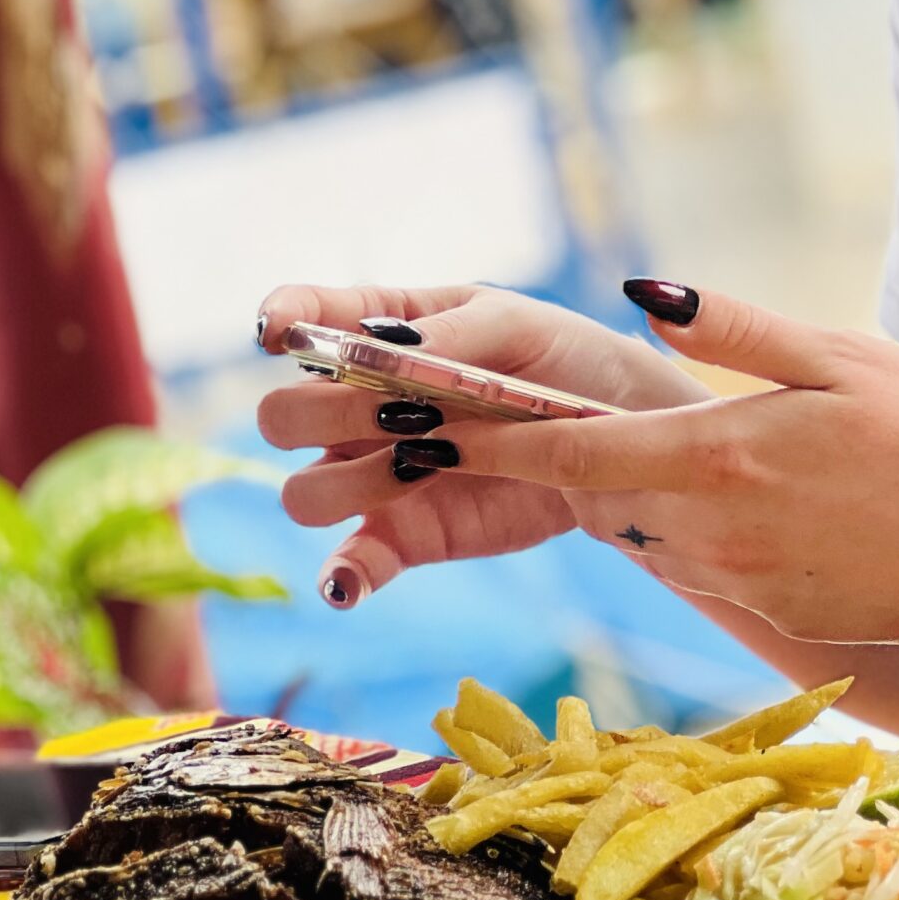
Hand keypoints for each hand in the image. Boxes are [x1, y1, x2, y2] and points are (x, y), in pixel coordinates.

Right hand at [254, 282, 707, 603]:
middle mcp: (362, 406)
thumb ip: (450, 338)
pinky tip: (356, 580)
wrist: (621, 440)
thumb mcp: (520, 327)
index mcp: (385, 334)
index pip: (302, 319)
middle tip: (401, 413)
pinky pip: (348, 566)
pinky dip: (342, 578)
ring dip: (348, 485)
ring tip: (422, 467)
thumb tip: (386, 356)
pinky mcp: (406, 538)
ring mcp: (378, 475)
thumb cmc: (567, 362)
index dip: (279, 320)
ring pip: (304, 493)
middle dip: (321, 414)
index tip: (277, 333)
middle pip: (282, 416)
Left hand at [404, 285, 898, 645]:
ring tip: (643, 452)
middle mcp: (714, 533)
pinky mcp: (775, 616)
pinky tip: (762, 500)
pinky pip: (710, 566)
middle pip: (599, 498)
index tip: (419, 426)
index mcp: (719, 458)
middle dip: (550, 465)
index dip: (490, 440)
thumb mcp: (840, 355)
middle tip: (490, 428)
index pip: (572, 454)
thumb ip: (733, 331)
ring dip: (633, 498)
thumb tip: (644, 294)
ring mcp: (743, 585)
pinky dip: (702, 531)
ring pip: (652, 533)